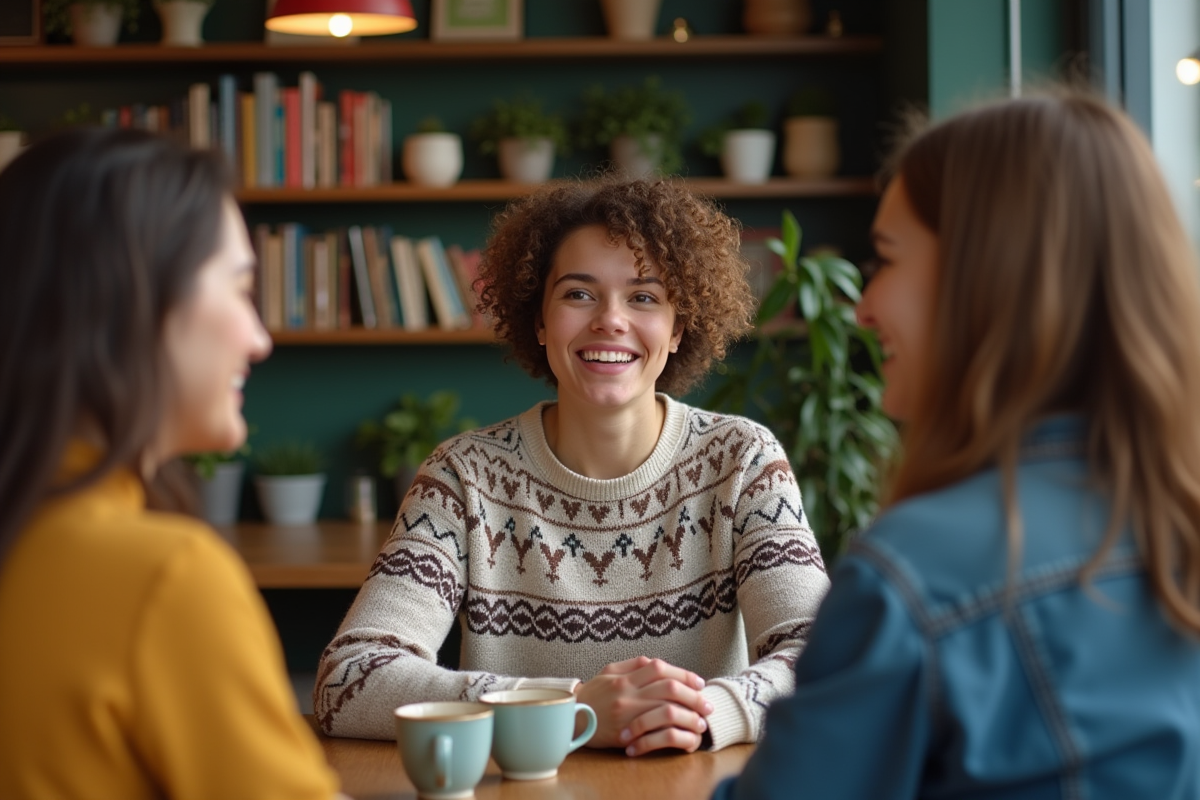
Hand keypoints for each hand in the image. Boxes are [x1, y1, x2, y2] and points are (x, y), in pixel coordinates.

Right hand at [574, 656, 712, 756]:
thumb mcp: (607, 672)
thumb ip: (632, 665)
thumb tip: (655, 662)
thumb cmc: (591, 695)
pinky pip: (655, 731)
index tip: (699, 682)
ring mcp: (626, 714)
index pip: (660, 669)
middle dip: (693, 695)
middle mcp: (626, 693)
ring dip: (688, 714)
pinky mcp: (625, 733)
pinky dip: (673, 731)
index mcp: (624, 676)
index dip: (683, 674)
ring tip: (701, 720)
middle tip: (707, 702)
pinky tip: (685, 734)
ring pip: (666, 710)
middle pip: (668, 688)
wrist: (569, 720)